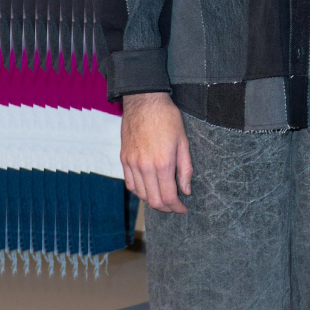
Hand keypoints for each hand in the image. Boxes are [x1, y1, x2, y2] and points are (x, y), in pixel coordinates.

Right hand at [120, 92, 192, 213]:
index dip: (178, 208)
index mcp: (162, 163)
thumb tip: (186, 190)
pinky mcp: (124, 159)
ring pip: (141, 195)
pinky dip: (140, 192)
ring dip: (154, 201)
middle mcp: (145, 166)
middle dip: (167, 208)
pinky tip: (149, 190)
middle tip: (176, 206)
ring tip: (164, 198)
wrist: (144, 101)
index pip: (169, 197)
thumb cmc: (167, 118)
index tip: (184, 208)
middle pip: (154, 201)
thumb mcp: (183, 142)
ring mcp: (132, 163)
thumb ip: (185, 169)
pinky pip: (130, 184)